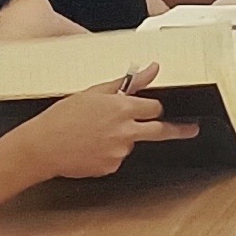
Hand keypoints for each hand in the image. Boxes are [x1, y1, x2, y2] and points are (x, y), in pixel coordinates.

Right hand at [17, 69, 193, 178]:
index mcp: (122, 108)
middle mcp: (126, 131)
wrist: (43, 146)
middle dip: (179, 130)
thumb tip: (153, 68)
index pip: (154, 107)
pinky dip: (108, 153)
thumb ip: (129, 83)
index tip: (155, 109)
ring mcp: (119, 151)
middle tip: (192, 129)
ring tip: (94, 134)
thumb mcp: (95, 92)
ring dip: (123, 139)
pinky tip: (90, 147)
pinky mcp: (111, 167)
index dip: (153, 107)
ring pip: (132, 144)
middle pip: (161, 130)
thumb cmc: (64, 116)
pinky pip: (117, 158)